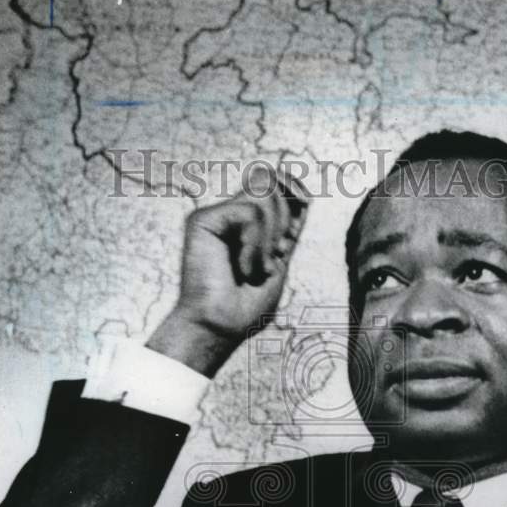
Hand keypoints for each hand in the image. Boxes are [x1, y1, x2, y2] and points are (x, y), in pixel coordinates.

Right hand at [146, 165, 309, 375]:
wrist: (221, 326)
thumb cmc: (247, 305)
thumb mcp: (280, 259)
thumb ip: (288, 225)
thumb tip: (303, 194)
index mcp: (249, 223)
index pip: (277, 181)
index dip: (295, 191)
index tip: (293, 233)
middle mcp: (231, 214)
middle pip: (272, 180)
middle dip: (285, 220)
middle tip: (275, 256)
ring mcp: (217, 215)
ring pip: (264, 193)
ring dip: (271, 237)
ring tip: (258, 267)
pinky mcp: (203, 219)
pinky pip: (250, 212)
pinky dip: (256, 244)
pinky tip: (243, 267)